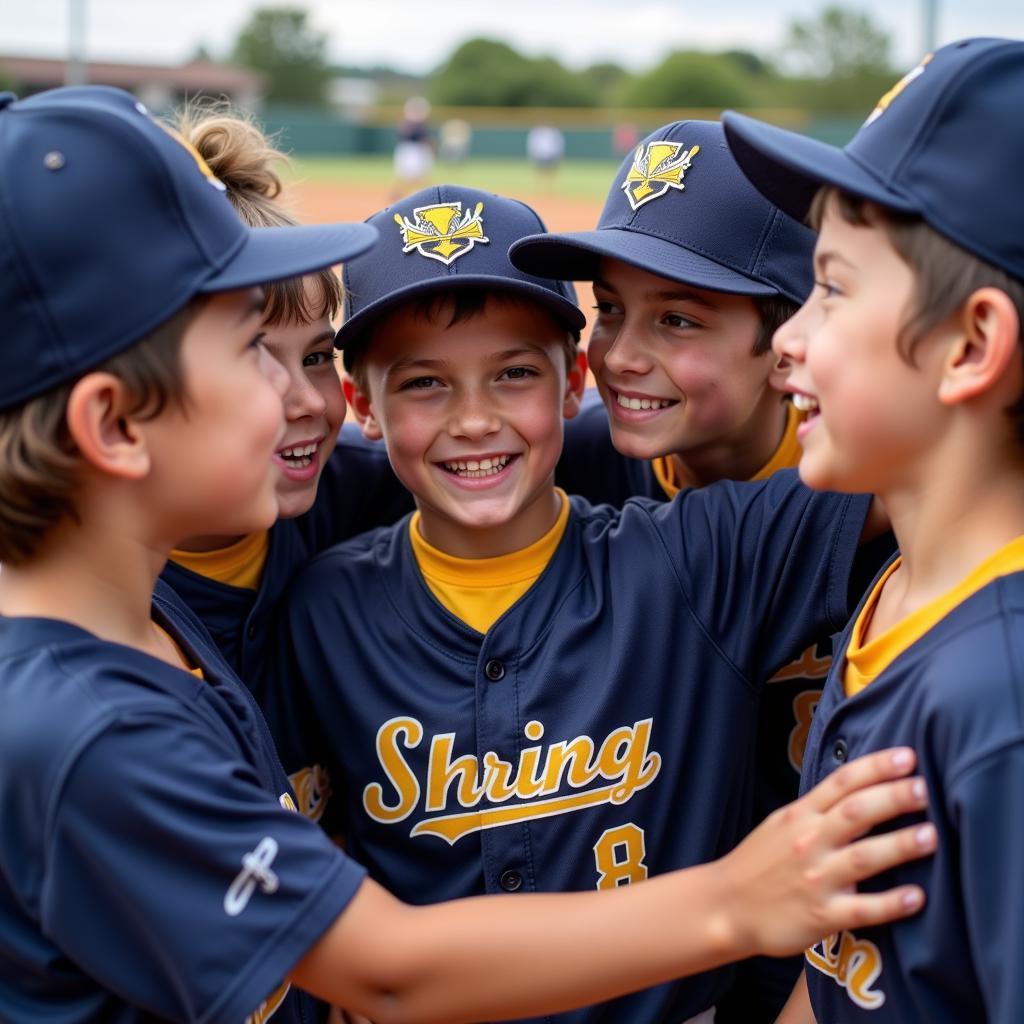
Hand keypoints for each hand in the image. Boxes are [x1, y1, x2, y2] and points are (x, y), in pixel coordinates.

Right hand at [719, 747, 934, 957]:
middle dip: (893, 797)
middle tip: (925, 788)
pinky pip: (862, 909)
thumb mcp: (782, 824)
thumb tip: (863, 789)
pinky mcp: (822, 916)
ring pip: (863, 857)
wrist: (726, 906)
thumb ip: (819, 808)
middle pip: (856, 812)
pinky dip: (891, 904)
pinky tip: (917, 897)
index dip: (875, 767)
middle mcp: (810, 841)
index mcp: (801, 815)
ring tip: (932, 836)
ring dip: (899, 845)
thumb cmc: (760, 863)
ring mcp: (817, 878)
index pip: (841, 782)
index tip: (907, 757)